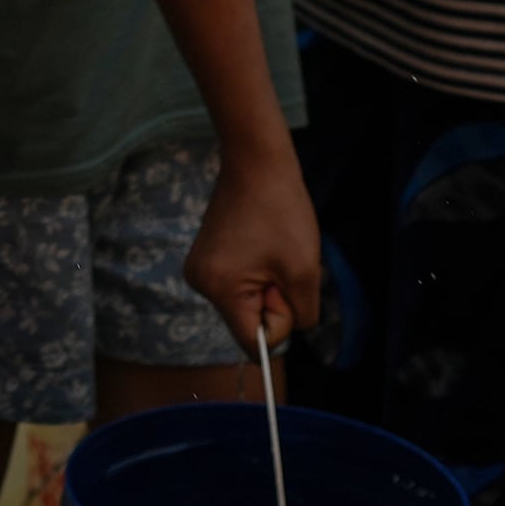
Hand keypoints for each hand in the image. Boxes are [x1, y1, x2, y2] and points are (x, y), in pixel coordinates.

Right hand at [184, 139, 327, 353]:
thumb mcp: (305, 271)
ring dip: (266, 285)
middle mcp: (200, 283)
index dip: (279, 320)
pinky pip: (238, 286)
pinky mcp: (205, 258)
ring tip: (271, 248)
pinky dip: (256, 274)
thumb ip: (300, 314)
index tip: (284, 283)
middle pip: (247, 323)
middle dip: (273, 299)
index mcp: (220, 289)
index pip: (252, 342)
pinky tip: (260, 243)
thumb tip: (285, 330)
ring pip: (245, 304)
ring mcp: (199, 270)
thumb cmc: (283, 211)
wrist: (256, 163)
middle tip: (280, 260)